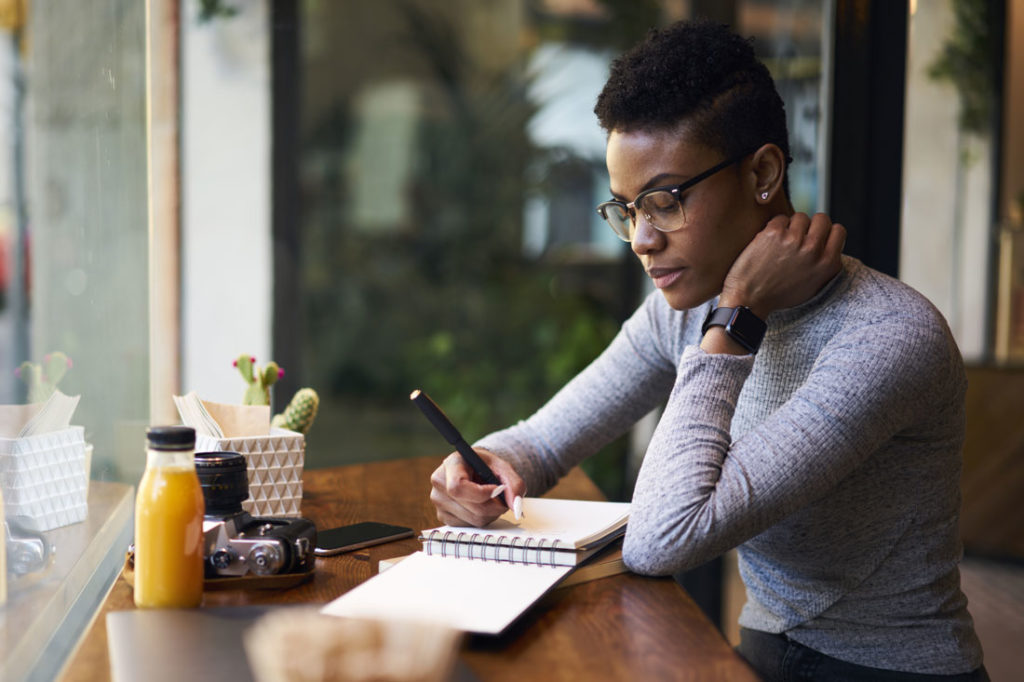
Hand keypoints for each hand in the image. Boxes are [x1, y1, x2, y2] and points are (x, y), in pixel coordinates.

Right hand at [429, 449, 525, 526]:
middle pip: (472, 508)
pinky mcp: (444, 517)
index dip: (481, 494)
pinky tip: (481, 506)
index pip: (458, 487)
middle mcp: (439, 483)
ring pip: (474, 520)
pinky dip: (482, 519)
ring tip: (492, 500)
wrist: (473, 469)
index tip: (497, 489)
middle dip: (495, 506)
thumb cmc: (485, 466)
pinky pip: (470, 526)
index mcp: (451, 464)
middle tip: (503, 499)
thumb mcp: (502, 467)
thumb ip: (513, 483)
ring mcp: (439, 502)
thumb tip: (514, 505)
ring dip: (491, 514)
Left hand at [719, 212, 845, 318]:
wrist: (749, 300)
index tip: (816, 237)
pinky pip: (780, 219)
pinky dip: (774, 228)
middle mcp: (813, 250)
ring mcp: (794, 239)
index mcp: (827, 263)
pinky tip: (769, 242)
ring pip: (800, 217)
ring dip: (792, 226)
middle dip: (811, 225)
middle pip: (822, 219)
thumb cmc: (778, 295)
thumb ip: (825, 264)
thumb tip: (828, 244)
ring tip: (782, 243)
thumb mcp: (814, 285)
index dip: (826, 232)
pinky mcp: (774, 233)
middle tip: (799, 236)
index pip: (839, 231)